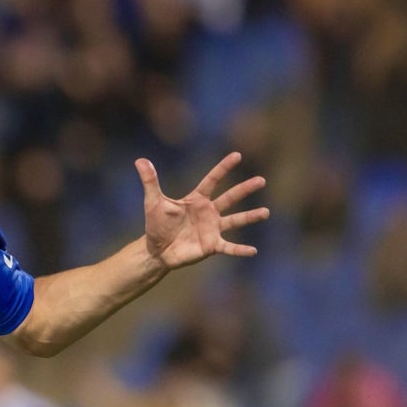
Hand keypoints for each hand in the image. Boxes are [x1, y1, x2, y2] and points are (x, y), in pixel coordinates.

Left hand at [137, 151, 268, 269]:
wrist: (157, 249)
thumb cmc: (156, 224)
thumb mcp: (153, 202)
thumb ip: (150, 182)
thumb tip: (140, 160)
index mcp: (197, 199)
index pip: (213, 180)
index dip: (223, 168)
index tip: (237, 155)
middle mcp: (209, 212)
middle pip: (230, 197)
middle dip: (245, 189)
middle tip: (261, 180)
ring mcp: (212, 229)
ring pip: (235, 220)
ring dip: (250, 216)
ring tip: (266, 212)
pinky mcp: (212, 246)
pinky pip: (229, 247)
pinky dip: (240, 249)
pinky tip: (253, 250)